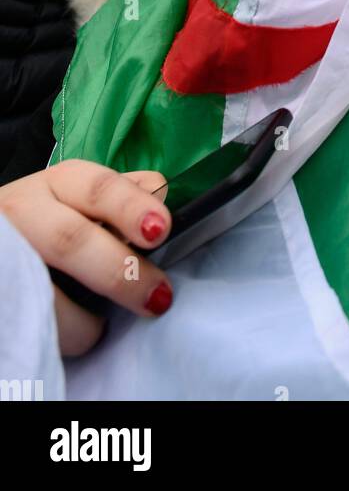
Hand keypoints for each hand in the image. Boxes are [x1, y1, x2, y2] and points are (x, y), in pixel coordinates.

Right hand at [0, 161, 171, 356]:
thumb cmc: (46, 219)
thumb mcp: (78, 197)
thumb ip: (120, 196)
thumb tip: (163, 197)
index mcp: (60, 183)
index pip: (99, 188)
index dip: (130, 208)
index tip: (160, 231)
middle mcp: (25, 208)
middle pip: (71, 239)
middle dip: (119, 272)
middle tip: (157, 298)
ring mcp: (7, 251)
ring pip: (46, 290)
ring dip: (83, 319)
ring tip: (100, 328)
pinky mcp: (1, 288)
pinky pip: (30, 318)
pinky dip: (60, 333)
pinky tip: (73, 335)